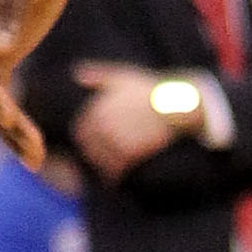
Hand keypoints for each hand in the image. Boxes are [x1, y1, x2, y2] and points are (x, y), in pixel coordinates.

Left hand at [70, 63, 186, 177]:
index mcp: (97, 109)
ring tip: (113, 171)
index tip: (97, 147)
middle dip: (96, 157)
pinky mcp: (130, 154)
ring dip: (106, 168)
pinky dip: (117, 176)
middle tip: (105, 162)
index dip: (87, 142)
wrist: (175, 104)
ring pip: (102, 162)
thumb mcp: (121, 77)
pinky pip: (117, 171)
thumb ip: (98, 75)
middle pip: (90, 150)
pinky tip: (122, 176)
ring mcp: (115, 140)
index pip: (81, 133)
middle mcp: (102, 125)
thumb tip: (76, 75)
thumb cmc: (148, 90)